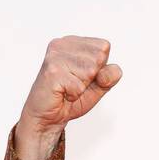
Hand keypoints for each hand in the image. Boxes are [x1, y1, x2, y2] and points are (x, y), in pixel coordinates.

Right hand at [14, 36, 122, 159]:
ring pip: (90, 71)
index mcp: (73, 43)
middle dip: (92, 78)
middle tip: (74, 84)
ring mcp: (55, 56)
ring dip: (82, 87)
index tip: (83, 77)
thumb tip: (110, 71)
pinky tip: (62, 93)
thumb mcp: (97, 86)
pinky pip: (78, 86)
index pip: (104, 47)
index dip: (100, 68)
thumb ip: (110, 76)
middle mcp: (62, 44)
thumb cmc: (70, 98)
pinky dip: (74, 95)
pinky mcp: (52, 71)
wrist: (47, 116)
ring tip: (68, 88)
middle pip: (99, 58)